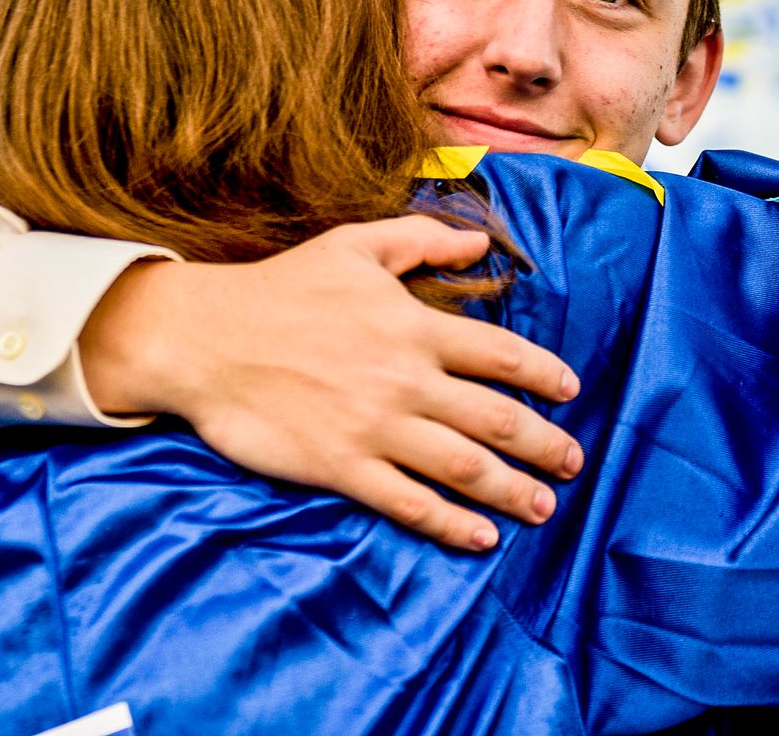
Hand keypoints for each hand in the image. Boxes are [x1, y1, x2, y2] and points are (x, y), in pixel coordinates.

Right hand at [78, 216, 583, 551]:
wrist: (205, 339)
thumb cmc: (281, 288)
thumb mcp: (356, 246)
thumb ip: (423, 240)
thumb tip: (482, 244)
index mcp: (415, 326)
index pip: (504, 356)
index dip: (547, 377)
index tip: (570, 393)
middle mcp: (406, 380)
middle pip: (499, 420)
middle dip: (546, 446)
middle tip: (573, 464)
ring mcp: (376, 428)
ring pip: (465, 468)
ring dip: (514, 491)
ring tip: (544, 507)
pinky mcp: (342, 467)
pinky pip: (410, 503)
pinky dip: (452, 524)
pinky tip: (481, 536)